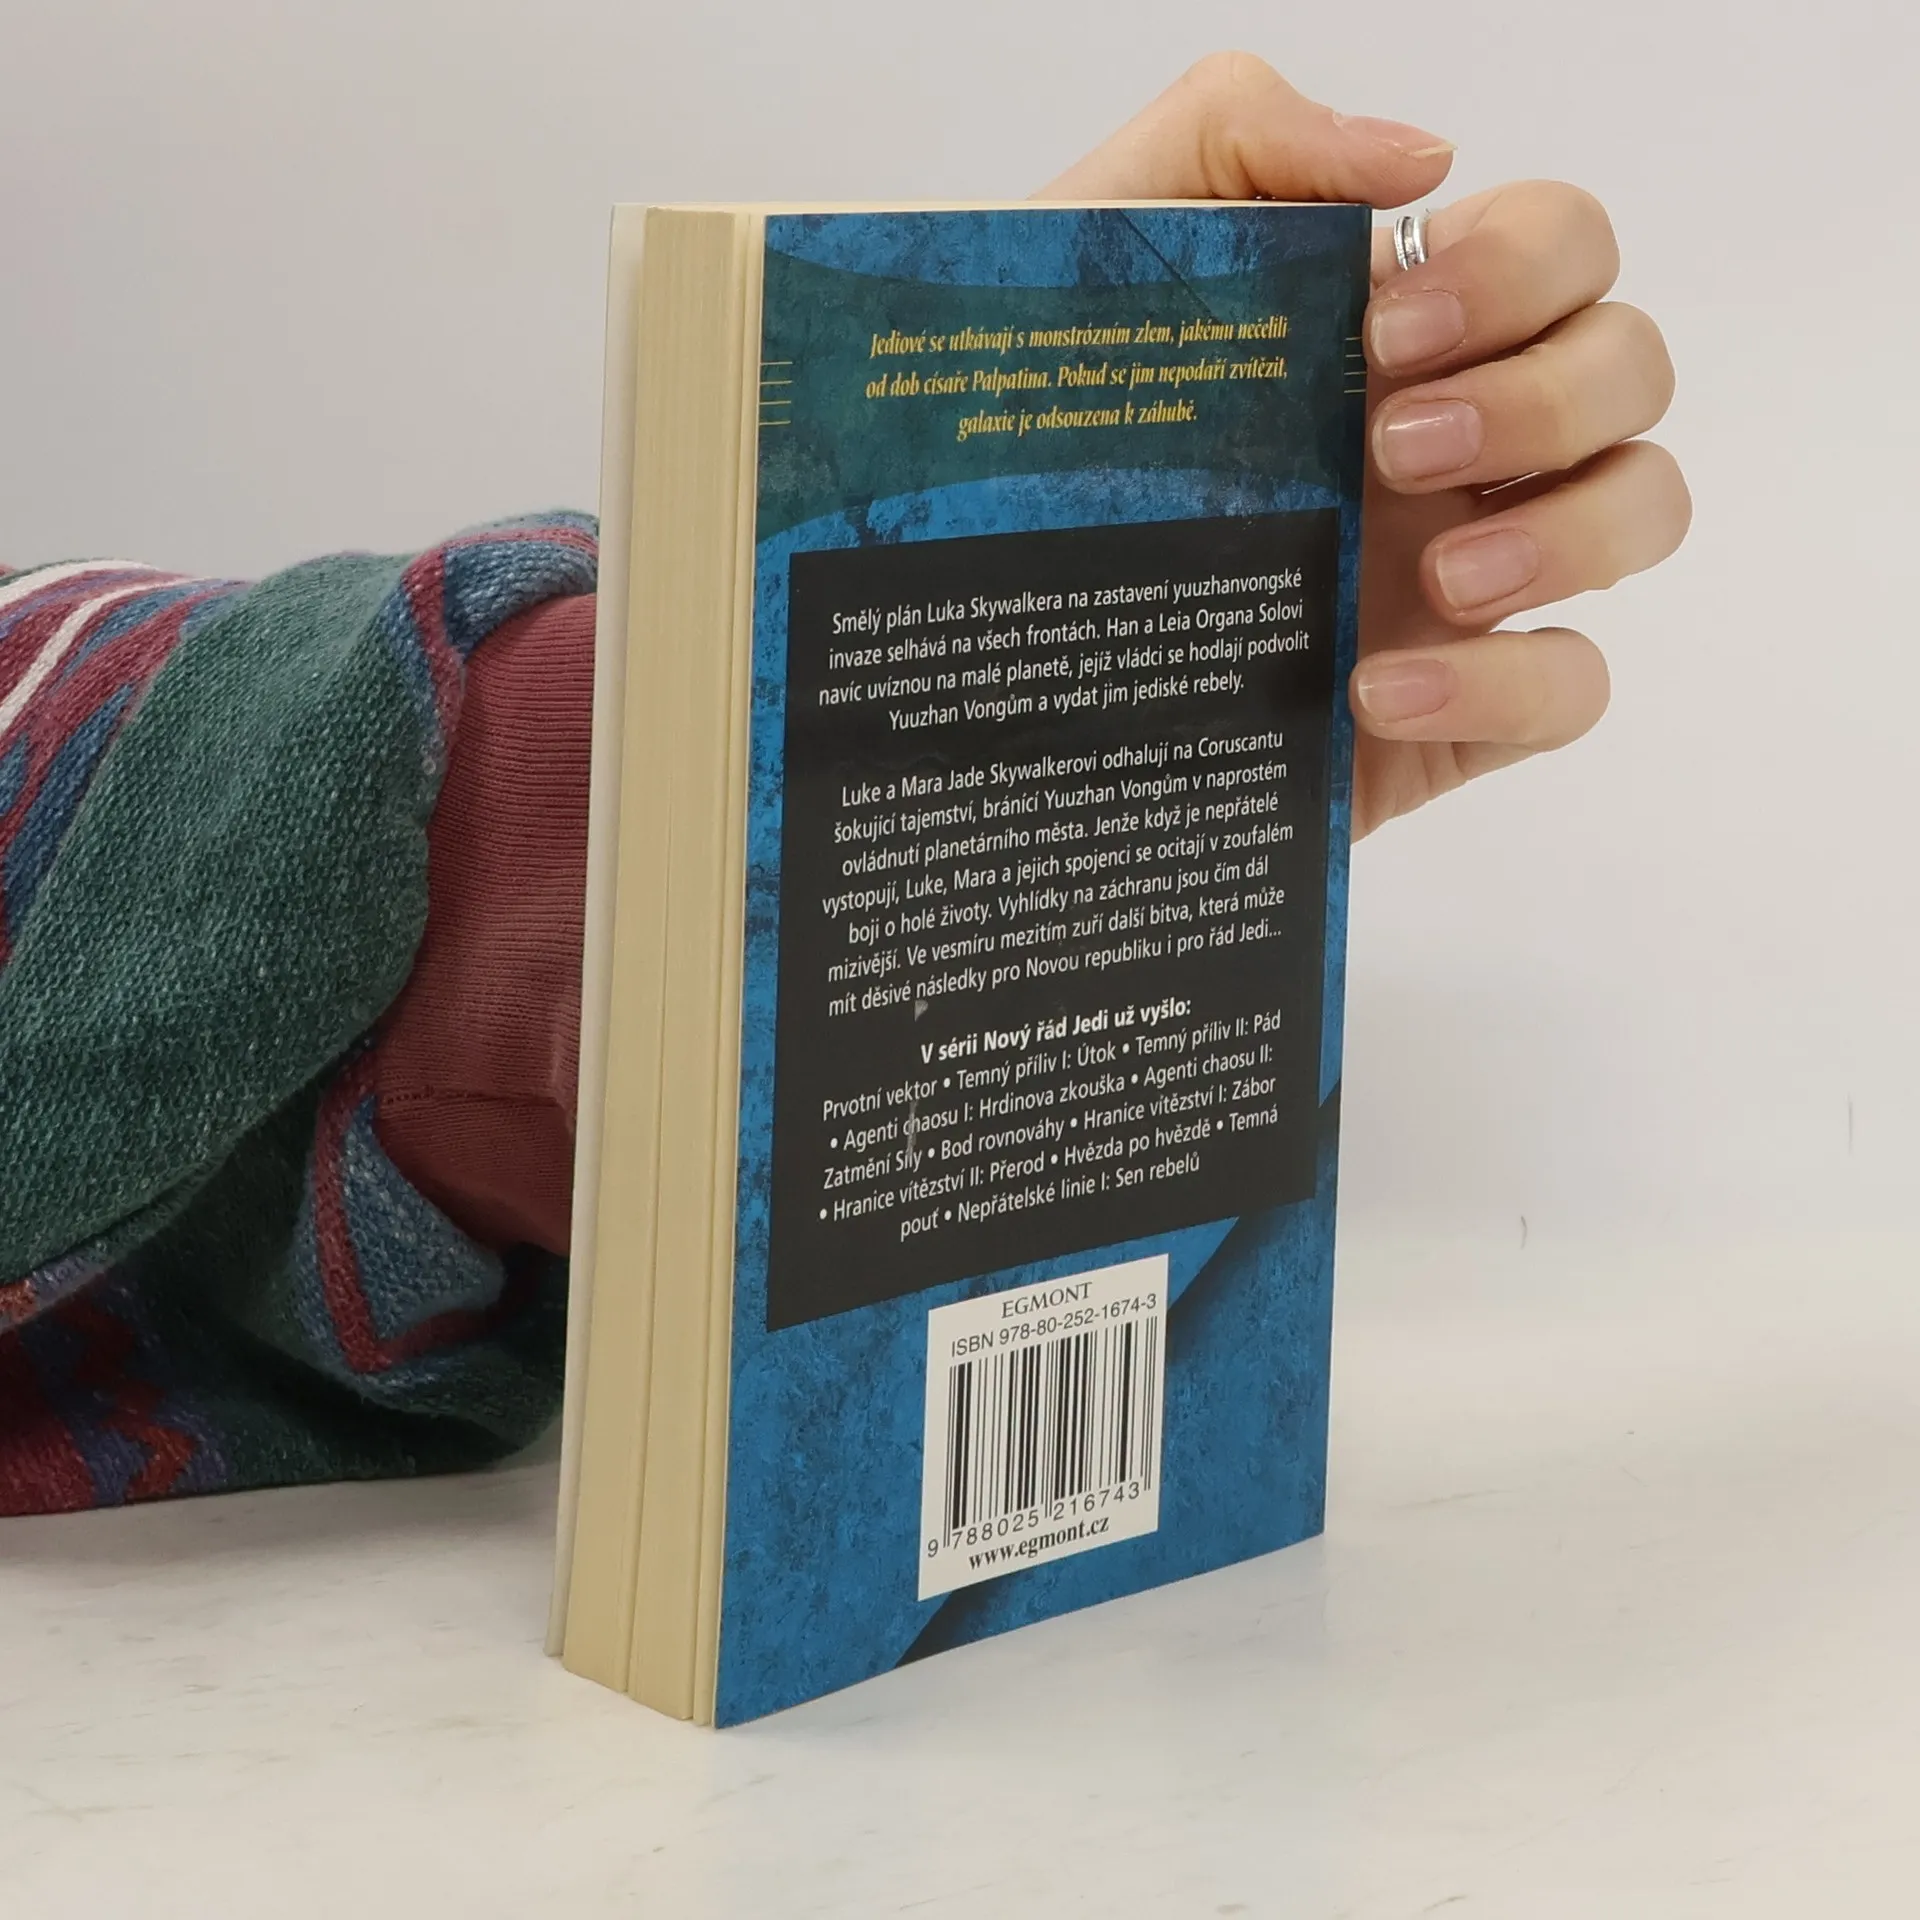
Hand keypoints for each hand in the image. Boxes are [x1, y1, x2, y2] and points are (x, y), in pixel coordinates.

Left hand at [1040, 55, 1690, 837]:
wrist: (988, 645)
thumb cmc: (1032, 435)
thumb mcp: (1094, 250)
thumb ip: (1236, 138)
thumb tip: (1425, 160)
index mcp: (1400, 329)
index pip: (1562, 247)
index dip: (1519, 268)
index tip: (1380, 330)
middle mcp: (1458, 440)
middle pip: (1628, 369)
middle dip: (1544, 396)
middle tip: (1389, 448)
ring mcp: (1465, 575)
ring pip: (1642, 510)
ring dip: (1572, 529)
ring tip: (1436, 578)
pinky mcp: (1447, 709)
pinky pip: (1571, 688)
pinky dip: (1507, 684)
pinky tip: (1373, 694)